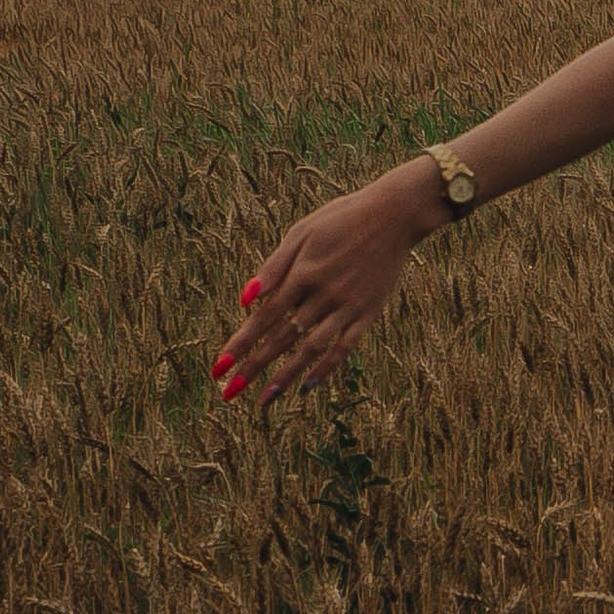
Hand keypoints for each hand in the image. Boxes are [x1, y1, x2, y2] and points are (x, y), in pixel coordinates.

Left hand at [214, 164, 439, 405]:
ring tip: (265, 399)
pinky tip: (308, 386)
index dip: (240, 343)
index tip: (218, 367)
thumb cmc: (341, 219)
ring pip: (311, 349)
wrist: (394, 214)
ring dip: (286, 375)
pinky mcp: (368, 313)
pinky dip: (326, 368)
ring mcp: (347, 306)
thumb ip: (274, 266)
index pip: (263, 317)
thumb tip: (245, 298)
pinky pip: (344, 347)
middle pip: (282, 338)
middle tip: (229, 392)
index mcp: (303, 274)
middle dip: (254, 367)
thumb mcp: (302, 233)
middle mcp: (323, 295)